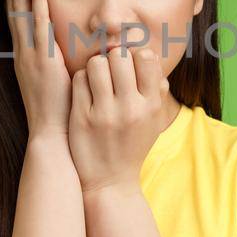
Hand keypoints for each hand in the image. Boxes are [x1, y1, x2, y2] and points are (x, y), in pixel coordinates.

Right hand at [6, 0, 70, 139]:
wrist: (51, 136)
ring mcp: (29, 54)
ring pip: (21, 10)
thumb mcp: (56, 85)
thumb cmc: (59, 115)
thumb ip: (58, 67)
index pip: (19, 20)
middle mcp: (22, 53)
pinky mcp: (40, 57)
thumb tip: (69, 55)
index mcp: (25, 59)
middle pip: (14, 9)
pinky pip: (36, 22)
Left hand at [67, 46, 172, 193]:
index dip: (135, 55)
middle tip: (110, 71)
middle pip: (120, 56)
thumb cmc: (132, 145)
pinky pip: (79, 79)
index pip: (146, 57)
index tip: (129, 65)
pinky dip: (81, 79)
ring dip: (95, 67)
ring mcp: (104, 113)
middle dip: (113, 58)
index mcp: (151, 105)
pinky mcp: (82, 118)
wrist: (110, 182)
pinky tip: (85, 90)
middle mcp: (130, 108)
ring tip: (96, 78)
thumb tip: (152, 56)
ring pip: (96, 64)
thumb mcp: (153, 121)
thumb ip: (157, 89)